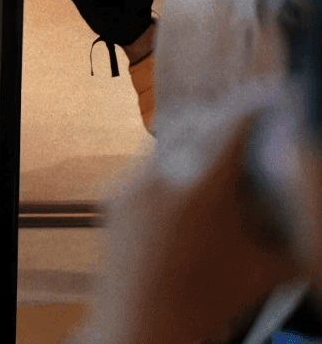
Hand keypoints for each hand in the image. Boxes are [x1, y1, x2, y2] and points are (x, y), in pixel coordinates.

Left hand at [68, 95, 299, 343]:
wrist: (139, 333)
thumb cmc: (207, 306)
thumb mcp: (262, 271)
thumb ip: (292, 238)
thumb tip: (312, 218)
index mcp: (203, 188)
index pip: (234, 121)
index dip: (258, 103)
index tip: (274, 95)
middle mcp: (163, 174)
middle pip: (199, 120)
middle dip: (227, 115)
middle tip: (252, 117)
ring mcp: (132, 183)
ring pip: (169, 137)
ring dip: (196, 134)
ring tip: (220, 146)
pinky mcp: (114, 196)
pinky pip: (146, 163)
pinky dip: (171, 162)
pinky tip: (188, 180)